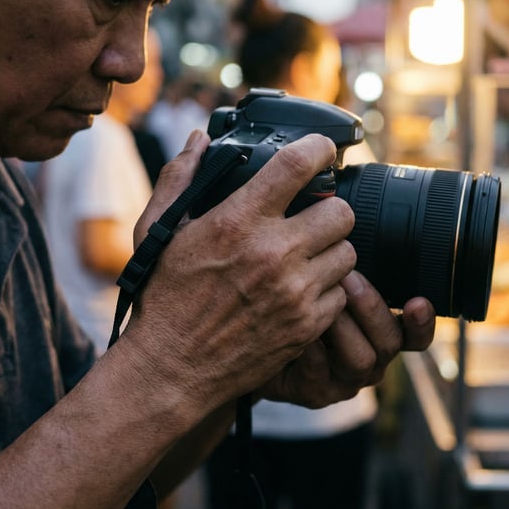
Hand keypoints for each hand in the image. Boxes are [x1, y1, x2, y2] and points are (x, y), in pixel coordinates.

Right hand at [122, 130, 357, 423]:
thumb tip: (199, 140)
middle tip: (313, 217)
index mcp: (238, 222)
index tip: (323, 148)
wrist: (173, 368)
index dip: (319, 148)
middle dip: (331, 209)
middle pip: (341, 211)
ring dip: (331, 249)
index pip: (297, 166)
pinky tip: (303, 289)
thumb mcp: (159, 232)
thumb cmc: (166, 297)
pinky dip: (328, 289)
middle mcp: (273, 253)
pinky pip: (342, 293)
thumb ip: (180, 179)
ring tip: (307, 255)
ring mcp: (295, 292)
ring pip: (348, 252)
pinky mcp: (307, 325)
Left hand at [258, 270, 434, 407]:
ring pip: (362, 360)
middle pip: (391, 342)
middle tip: (349, 278)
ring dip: (344, 327)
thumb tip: (350, 227)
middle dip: (372, 308)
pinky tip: (297, 326)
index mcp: (381, 331)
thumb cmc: (295, 306)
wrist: (257, 342)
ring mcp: (345, 379)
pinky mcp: (316, 392)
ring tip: (323, 300)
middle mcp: (371, 357)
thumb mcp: (326, 283)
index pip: (415, 332)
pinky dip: (311, 348)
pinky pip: (320, 374)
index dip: (422, 321)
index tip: (418, 300)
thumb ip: (346, 268)